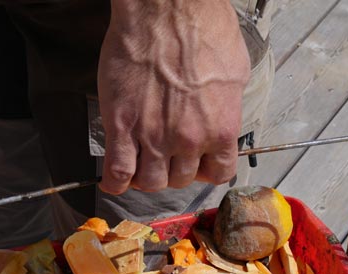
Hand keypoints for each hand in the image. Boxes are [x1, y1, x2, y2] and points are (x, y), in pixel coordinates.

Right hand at [97, 0, 250, 194]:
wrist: (166, 9)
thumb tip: (220, 113)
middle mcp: (189, 139)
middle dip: (173, 171)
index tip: (197, 165)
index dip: (206, 171)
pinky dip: (114, 181)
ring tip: (140, 163)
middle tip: (165, 157)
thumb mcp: (234, 71)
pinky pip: (118, 171)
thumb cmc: (202, 29)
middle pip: (180, 180)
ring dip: (145, 177)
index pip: (218, 173)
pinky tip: (113, 178)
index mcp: (220, 128)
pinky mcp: (122, 126)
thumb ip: (227, 105)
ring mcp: (154, 136)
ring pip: (149, 182)